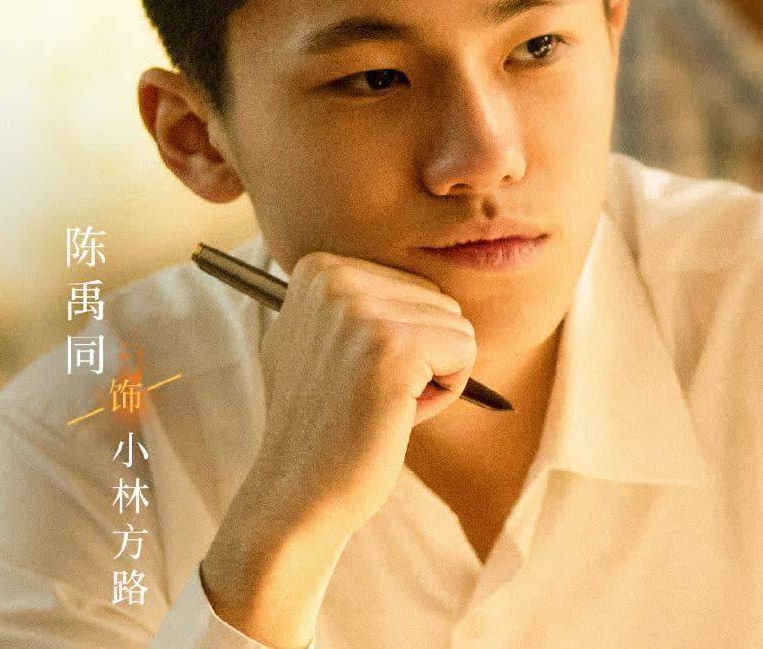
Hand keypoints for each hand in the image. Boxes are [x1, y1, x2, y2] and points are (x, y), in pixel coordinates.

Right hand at [200, 251, 475, 644]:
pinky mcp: (395, 349)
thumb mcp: (318, 339)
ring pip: (456, 325)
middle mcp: (334, 279)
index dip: (398, 337)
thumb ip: (352, 302)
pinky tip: (400, 414)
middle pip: (437, 298)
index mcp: (316, 269)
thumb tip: (413, 283)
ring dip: (434, 374)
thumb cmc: (320, 423)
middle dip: (422, 353)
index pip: (410, 282)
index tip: (354, 372)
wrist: (297, 493)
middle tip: (371, 395)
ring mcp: (363, 312)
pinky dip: (447, 391)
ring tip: (382, 405)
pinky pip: (465, 350)